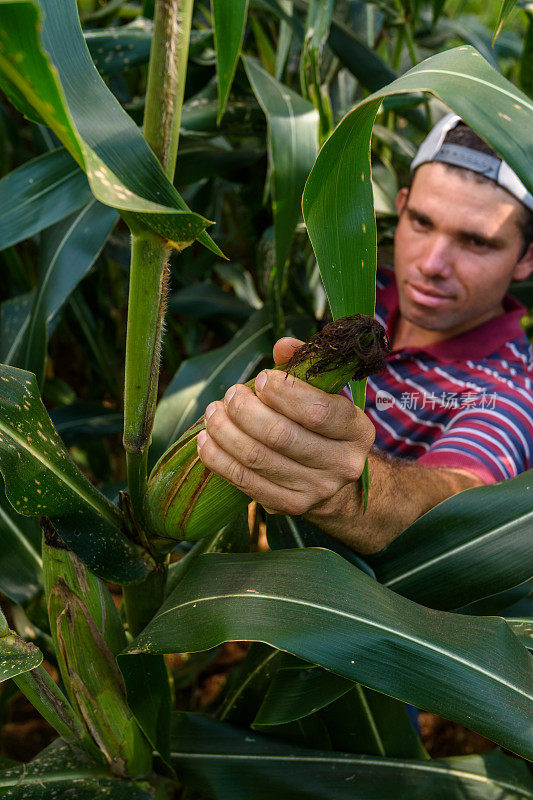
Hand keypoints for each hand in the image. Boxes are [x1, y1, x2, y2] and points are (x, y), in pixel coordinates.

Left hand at [196, 337, 375, 517]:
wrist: (336, 482)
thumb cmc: (323, 426)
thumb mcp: (325, 394)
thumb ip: (305, 365)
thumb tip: (283, 344)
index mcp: (357, 429)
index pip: (317, 410)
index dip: (282, 391)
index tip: (260, 379)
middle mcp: (342, 464)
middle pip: (281, 435)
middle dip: (245, 410)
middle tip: (230, 394)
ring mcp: (317, 490)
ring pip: (258, 458)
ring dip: (225, 432)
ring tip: (213, 413)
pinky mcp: (290, 506)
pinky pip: (245, 482)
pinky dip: (218, 459)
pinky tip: (207, 441)